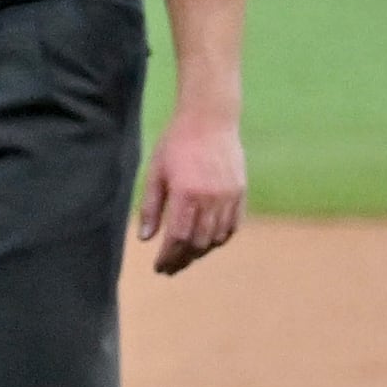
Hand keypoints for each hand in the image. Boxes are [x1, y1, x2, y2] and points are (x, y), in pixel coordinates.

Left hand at [139, 110, 245, 274]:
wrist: (210, 119)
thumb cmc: (177, 143)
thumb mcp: (156, 172)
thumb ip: (151, 207)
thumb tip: (146, 238)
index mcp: (187, 193)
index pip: (178, 238)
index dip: (169, 257)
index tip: (160, 267)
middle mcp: (211, 198)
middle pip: (199, 243)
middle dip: (184, 259)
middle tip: (171, 267)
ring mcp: (229, 196)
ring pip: (217, 237)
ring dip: (202, 251)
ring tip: (188, 256)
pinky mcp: (241, 192)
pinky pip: (233, 225)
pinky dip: (221, 238)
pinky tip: (209, 242)